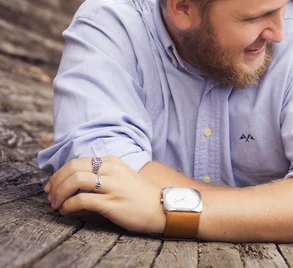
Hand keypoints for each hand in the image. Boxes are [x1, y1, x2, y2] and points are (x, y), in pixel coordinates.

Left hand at [44, 156, 165, 233]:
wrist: (161, 208)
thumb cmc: (139, 196)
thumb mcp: (121, 177)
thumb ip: (100, 176)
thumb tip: (72, 184)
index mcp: (112, 162)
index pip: (77, 162)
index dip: (59, 174)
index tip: (51, 186)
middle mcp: (111, 170)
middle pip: (72, 168)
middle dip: (55, 183)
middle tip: (50, 196)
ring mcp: (112, 186)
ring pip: (74, 181)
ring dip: (59, 194)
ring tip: (56, 205)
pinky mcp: (111, 203)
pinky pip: (80, 201)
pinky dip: (67, 206)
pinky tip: (66, 211)